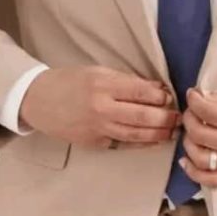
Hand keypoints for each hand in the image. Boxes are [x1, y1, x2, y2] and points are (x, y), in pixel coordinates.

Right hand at [19, 65, 179, 147]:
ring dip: (158, 133)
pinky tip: (154, 140)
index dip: (160, 95)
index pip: (141, 91)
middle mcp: (102, 108)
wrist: (38, 101)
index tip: (170, 96)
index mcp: (103, 85)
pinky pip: (123, 143)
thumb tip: (155, 89)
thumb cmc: (68, 81)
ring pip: (136, 134)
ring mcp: (98, 128)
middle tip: (178, 116)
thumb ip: (125, 81)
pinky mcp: (94, 142)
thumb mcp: (96, 71)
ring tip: (172, 130)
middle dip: (165, 117)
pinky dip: (142, 143)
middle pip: (143, 116)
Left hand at [178, 80, 216, 187]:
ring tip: (192, 129)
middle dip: (189, 117)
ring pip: (200, 158)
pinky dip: (195, 173)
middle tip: (194, 107)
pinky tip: (187, 160)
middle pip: (198, 133)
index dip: (194, 99)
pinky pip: (214, 179)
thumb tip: (205, 97)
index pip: (206, 111)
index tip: (193, 92)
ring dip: (188, 142)